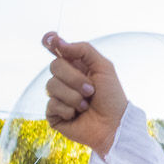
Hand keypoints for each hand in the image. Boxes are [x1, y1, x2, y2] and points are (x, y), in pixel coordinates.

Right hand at [41, 32, 127, 158]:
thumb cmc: (111, 96)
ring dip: (74, 96)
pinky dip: (68, 110)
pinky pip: (51, 105)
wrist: (113, 124)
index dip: (50, 41)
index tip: (51, 39)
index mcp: (75, 65)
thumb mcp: (103, 67)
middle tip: (90, 90)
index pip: (56, 48)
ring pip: (51, 86)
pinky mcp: (53, 114)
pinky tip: (77, 115)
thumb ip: (83, 50)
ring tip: (86, 105)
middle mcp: (64, 78)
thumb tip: (59, 42)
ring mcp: (57, 96)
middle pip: (54, 66)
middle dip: (74, 78)